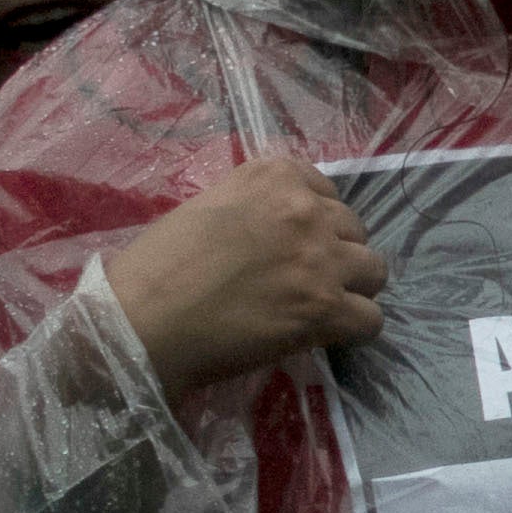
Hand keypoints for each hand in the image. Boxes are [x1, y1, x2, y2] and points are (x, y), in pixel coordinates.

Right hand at [103, 156, 386, 402]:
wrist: (137, 322)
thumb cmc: (153, 269)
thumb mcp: (207, 209)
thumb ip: (256, 210)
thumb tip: (281, 233)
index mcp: (273, 176)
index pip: (325, 191)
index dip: (314, 223)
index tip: (292, 245)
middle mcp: (305, 208)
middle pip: (354, 230)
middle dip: (334, 254)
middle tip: (301, 281)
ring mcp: (320, 258)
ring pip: (374, 271)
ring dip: (351, 289)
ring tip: (318, 309)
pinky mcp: (325, 308)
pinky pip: (371, 319)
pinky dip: (354, 330)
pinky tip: (327, 336)